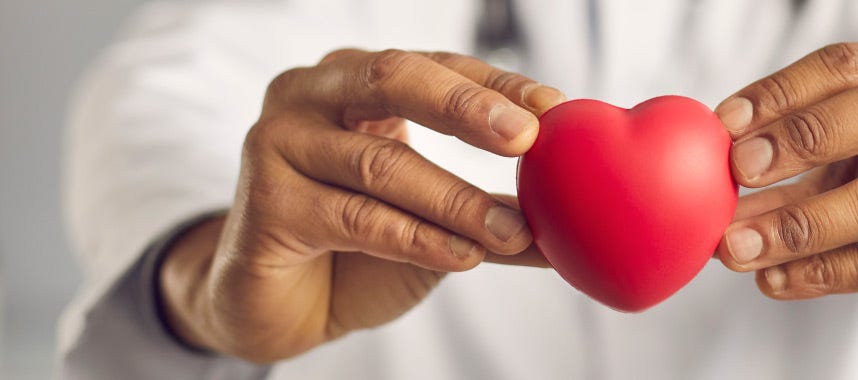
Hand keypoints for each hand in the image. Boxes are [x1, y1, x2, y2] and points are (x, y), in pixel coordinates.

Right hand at [159, 49, 561, 362]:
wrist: (280, 306)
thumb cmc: (358, 248)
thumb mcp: (435, 222)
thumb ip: (492, 212)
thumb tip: (571, 222)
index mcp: (358, 82)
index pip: (437, 67)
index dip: (497, 85)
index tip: (554, 110)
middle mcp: (313, 95)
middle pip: (395, 79)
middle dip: (467, 108)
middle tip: (526, 138)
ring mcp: (278, 142)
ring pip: (382, 163)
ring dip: (456, 200)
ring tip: (513, 230)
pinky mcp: (265, 203)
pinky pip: (355, 217)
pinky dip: (417, 238)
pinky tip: (464, 255)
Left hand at [712, 41, 857, 345]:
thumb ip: (798, 158)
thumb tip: (712, 170)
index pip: (856, 64)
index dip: (785, 89)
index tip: (726, 123)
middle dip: (800, 138)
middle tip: (738, 171)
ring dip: (796, 225)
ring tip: (738, 246)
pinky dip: (822, 271)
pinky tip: (777, 279)